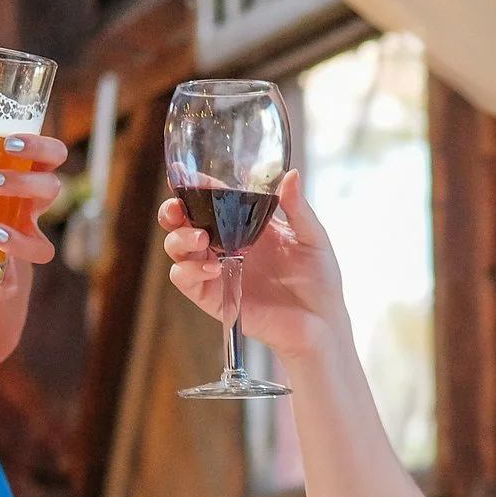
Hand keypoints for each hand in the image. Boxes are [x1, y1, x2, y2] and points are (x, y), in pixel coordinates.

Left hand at [0, 124, 65, 272]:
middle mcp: (31, 211)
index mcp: (25, 178)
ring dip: (21, 240)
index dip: (42, 147)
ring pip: (43, 248)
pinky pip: (10, 287)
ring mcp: (22, 244)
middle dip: (25, 183)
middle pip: (51, 189)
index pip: (53, 155)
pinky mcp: (5, 278)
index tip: (10, 143)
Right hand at [159, 169, 348, 359]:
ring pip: (179, 250)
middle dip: (173, 211)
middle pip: (184, 223)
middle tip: (178, 209)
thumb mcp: (313, 237)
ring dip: (180, 240)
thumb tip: (290, 174)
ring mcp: (218, 271)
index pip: (211, 200)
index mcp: (246, 224)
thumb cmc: (320, 279)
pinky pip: (186, 281)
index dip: (194, 187)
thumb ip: (297, 208)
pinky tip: (212, 267)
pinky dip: (190, 271)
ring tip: (201, 239)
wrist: (322, 322)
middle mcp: (227, 245)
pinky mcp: (215, 298)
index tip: (184, 177)